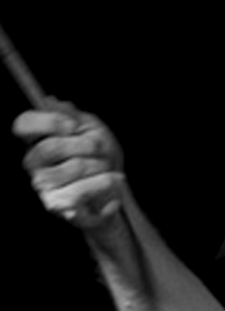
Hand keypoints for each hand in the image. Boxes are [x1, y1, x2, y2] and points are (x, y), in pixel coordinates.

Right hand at [13, 99, 124, 226]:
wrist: (115, 189)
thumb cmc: (99, 157)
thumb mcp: (92, 129)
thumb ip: (72, 115)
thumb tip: (51, 102)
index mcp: (39, 141)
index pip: (22, 124)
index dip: (48, 121)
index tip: (74, 126)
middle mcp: (35, 166)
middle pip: (48, 148)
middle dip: (85, 145)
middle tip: (100, 149)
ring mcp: (45, 188)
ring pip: (72, 167)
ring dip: (100, 165)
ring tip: (107, 167)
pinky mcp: (60, 208)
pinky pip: (81, 192)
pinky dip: (104, 183)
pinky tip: (113, 180)